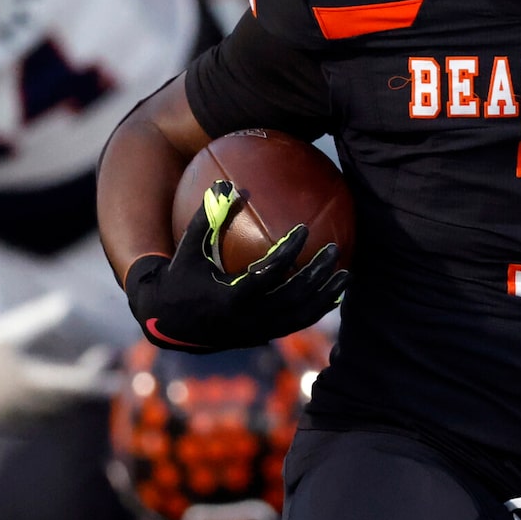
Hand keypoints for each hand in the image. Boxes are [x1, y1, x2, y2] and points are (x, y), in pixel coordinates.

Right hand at [0, 293, 116, 424]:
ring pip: (62, 413)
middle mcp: (27, 406)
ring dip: (77, 396)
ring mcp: (22, 422)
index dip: (96, 375)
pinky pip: (48, 422)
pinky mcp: (18, 429)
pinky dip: (61, 407)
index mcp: (24, 381)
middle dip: (91, 384)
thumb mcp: (5, 333)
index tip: (112, 362)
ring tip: (90, 375)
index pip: (72, 383)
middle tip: (104, 362)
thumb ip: (37, 320)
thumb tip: (66, 301)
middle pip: (71, 399)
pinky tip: (67, 393)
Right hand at [124, 179, 346, 353]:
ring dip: (326, 294)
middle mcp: (249, 318)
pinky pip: (298, 323)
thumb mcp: (190, 247)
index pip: (268, 273)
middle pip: (294, 296)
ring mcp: (260, 330)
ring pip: (301, 315)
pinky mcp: (265, 336)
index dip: (288, 252)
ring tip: (346, 274)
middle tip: (333, 249)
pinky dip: (318, 309)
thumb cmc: (182, 277)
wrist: (174, 323)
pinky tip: (334, 292)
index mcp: (232, 296)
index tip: (304, 229)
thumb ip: (209, 217)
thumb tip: (229, 183)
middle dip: (316, 273)